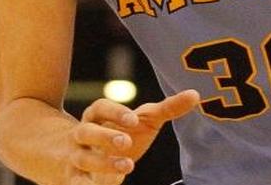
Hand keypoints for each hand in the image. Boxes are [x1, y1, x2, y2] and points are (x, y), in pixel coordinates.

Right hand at [64, 89, 199, 184]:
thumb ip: (168, 108)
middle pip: (86, 131)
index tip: (133, 119)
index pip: (100, 107)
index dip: (115, 112)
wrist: (88, 154)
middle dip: (105, 137)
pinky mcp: (75, 177)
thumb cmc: (123, 132)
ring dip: (102, 163)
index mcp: (97, 115)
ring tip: (128, 166)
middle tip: (126, 142)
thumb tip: (195, 94)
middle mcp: (83, 133)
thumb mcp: (145, 120)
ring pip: (82, 157)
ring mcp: (77, 155)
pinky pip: (76, 182)